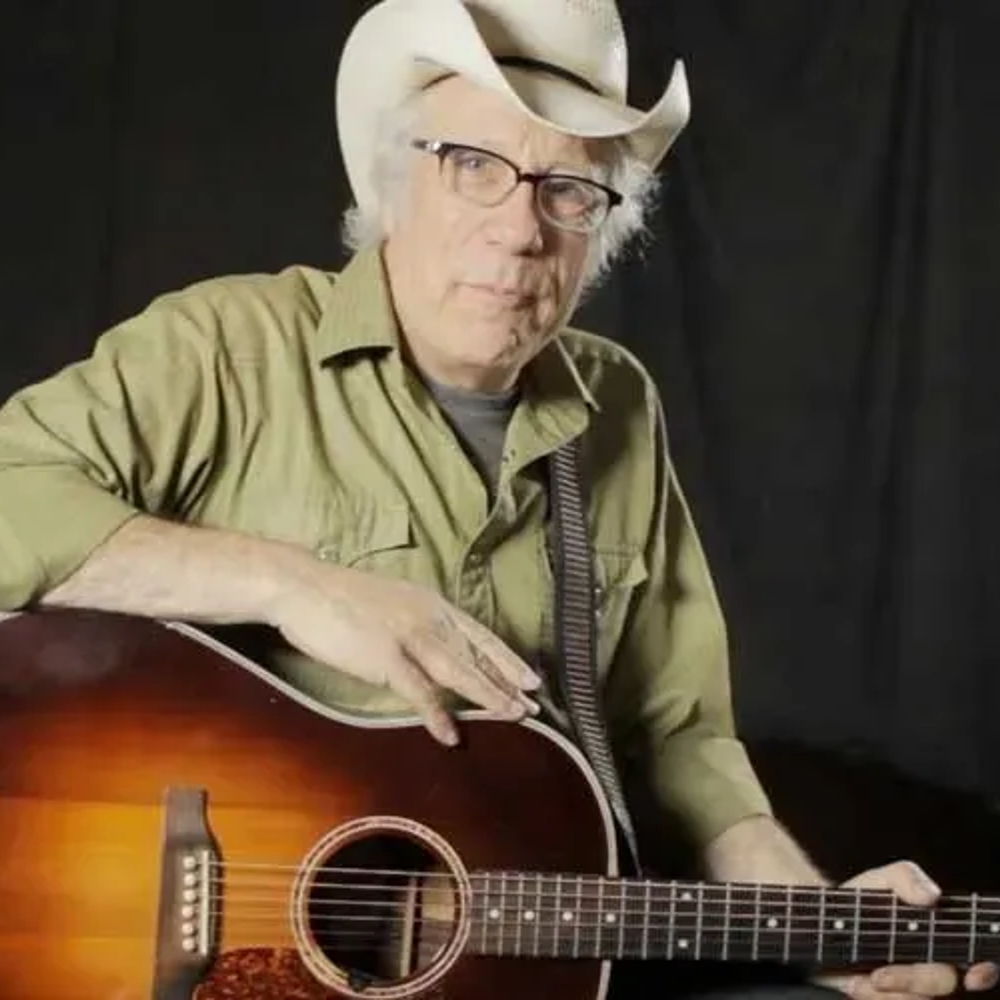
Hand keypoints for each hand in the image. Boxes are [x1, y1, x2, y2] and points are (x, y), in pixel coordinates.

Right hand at [272, 557, 540, 744]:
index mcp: (430, 603)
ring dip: (488, 696)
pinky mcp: (384, 657)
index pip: (480, 634)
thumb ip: (417, 621)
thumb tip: (435, 646)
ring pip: (459, 672)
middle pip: (477, 655)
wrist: (302, 586)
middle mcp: (427, 617)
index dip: (507, 658)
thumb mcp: (392, 601)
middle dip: (508, 682)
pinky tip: (452, 734)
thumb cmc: (340, 597)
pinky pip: (419, 692)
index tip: (532, 678)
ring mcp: (408, 636)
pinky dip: (438, 715)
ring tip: (513, 717)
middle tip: (536, 705)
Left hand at [817, 861, 998, 999]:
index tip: (972, 974)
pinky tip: (853, 982)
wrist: (823, 923)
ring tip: (865, 973)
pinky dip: (869, 995)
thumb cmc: (863, 900)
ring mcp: (913, 987)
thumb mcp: (881, 880)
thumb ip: (907, 878)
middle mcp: (934, 966)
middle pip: (945, 983)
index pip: (981, 961)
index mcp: (942, 937)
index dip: (985, 971)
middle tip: (880, 973)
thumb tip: (932, 897)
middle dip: (913, 980)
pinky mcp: (889, 998)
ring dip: (888, 989)